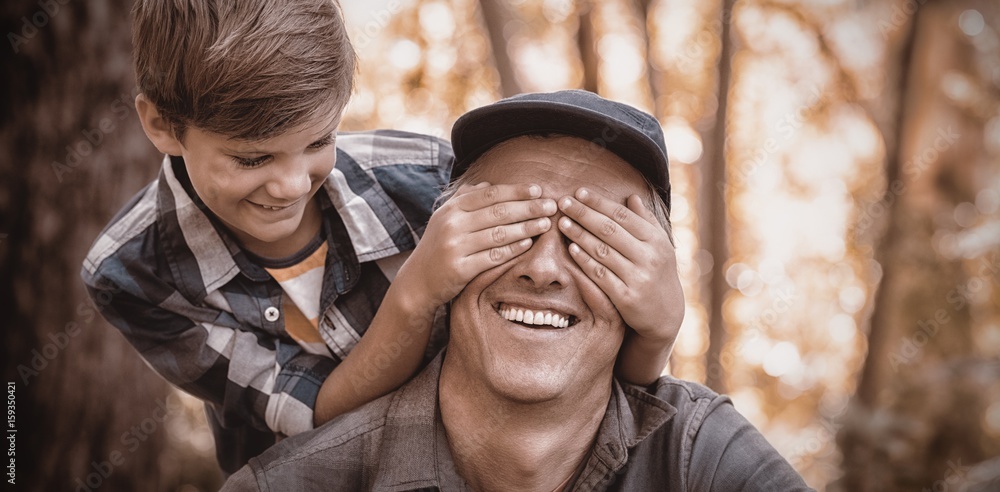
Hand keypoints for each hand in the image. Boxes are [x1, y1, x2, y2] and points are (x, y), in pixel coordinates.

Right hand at [399, 182, 557, 311]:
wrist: (418, 281)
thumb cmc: (438, 246)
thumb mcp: (446, 218)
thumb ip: (466, 199)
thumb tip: (489, 185)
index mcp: (451, 209)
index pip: (490, 195)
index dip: (516, 191)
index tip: (538, 190)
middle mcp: (452, 225)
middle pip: (498, 212)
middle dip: (529, 208)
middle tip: (551, 206)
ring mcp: (455, 247)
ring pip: (499, 234)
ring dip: (526, 227)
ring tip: (545, 224)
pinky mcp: (460, 269)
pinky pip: (494, 257)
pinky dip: (513, 249)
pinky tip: (529, 243)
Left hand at [557, 188, 683, 342]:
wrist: (666, 313)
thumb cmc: (658, 272)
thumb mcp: (659, 245)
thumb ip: (645, 220)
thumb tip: (631, 196)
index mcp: (656, 240)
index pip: (623, 215)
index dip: (599, 203)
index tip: (579, 192)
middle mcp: (649, 257)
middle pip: (610, 230)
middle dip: (584, 214)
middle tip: (563, 203)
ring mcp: (637, 278)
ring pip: (602, 251)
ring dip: (580, 235)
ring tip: (562, 223)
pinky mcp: (626, 297)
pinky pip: (600, 275)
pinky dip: (584, 261)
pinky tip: (571, 249)